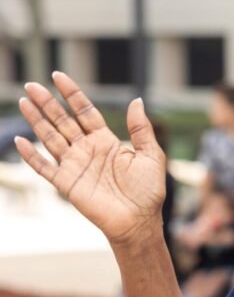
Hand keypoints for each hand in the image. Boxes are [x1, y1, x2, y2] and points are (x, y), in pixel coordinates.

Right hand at [15, 72, 166, 245]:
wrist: (140, 221)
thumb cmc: (148, 191)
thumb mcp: (151, 155)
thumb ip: (141, 129)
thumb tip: (137, 100)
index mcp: (106, 141)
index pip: (85, 111)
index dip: (72, 94)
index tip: (58, 76)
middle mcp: (87, 150)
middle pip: (63, 120)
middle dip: (48, 102)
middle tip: (32, 85)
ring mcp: (75, 165)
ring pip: (51, 138)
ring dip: (37, 121)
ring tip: (24, 102)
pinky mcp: (67, 184)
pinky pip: (44, 168)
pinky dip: (32, 156)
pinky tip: (20, 141)